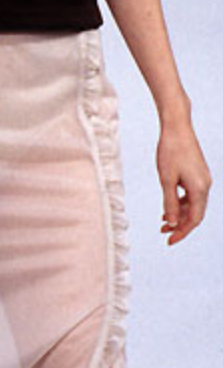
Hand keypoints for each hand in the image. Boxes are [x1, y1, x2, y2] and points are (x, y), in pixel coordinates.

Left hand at [157, 124, 211, 244]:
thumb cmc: (170, 150)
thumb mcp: (166, 179)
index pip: (194, 219)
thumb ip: (169, 203)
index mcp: (200, 189)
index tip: (169, 241)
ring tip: (163, 222)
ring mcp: (203, 178)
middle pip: (195, 213)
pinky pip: (191, 194)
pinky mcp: (198, 172)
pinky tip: (169, 205)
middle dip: (180, 225)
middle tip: (164, 234)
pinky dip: (181, 201)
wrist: (177, 126)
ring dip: (179, 213)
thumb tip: (172, 224)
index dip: (182, 232)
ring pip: (193, 204)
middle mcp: (205, 185)